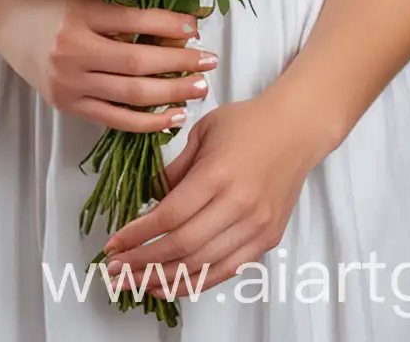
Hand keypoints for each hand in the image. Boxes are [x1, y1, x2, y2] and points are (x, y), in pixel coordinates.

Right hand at [0, 0, 216, 132]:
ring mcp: (68, 82)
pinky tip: (171, 117)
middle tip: (210, 63)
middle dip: (180, 65)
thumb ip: (122, 10)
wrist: (4, 18)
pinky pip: (113, 118)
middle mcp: (73, 51)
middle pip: (138, 64)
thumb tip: (176, 24)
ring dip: (170, 95)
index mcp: (80, 14)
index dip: (170, 26)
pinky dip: (145, 122)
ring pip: (130, 95)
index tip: (196, 28)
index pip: (136, 22)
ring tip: (199, 89)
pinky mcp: (66, 104)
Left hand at [100, 94, 325, 296]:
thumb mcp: (202, 133)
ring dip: (164, 279)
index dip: (137, 235)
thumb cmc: (248, 124)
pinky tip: (171, 285)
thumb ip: (175, 170)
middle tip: (115, 270)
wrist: (296, 130)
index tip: (113, 244)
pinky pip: (226, 271)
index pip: (169, 215)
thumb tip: (148, 200)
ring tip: (136, 284)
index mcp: (217, 174)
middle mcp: (238, 204)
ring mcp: (255, 226)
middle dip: (143, 263)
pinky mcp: (266, 239)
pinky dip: (196, 282)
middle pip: (182, 246)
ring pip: (202, 266)